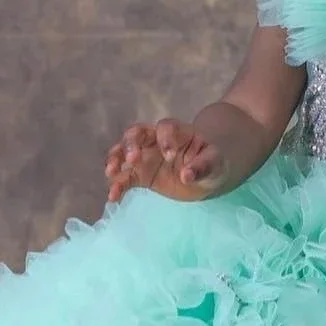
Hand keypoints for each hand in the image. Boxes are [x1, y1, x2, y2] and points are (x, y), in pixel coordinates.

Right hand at [105, 120, 225, 203]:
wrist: (206, 174)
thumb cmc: (212, 162)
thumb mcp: (214, 163)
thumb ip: (202, 167)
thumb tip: (187, 175)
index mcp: (178, 132)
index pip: (166, 128)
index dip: (165, 138)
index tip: (169, 156)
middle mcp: (156, 140)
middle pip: (137, 133)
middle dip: (131, 144)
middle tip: (132, 159)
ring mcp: (145, 156)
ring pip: (124, 151)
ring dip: (115, 159)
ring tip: (111, 173)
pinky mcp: (140, 174)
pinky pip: (124, 177)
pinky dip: (117, 185)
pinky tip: (113, 197)